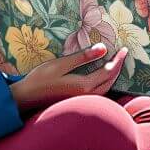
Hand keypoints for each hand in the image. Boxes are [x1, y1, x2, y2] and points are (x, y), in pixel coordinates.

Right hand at [9, 44, 127, 110]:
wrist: (25, 98)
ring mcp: (81, 101)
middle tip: (122, 54)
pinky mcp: (76, 101)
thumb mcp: (60, 64)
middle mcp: (86, 96)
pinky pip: (98, 92)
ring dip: (112, 76)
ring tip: (115, 63)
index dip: (118, 60)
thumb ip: (82, 57)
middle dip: (118, 68)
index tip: (124, 49)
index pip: (108, 72)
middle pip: (109, 81)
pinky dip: (104, 82)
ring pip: (105, 89)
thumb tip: (104, 49)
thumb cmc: (40, 79)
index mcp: (84, 86)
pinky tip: (102, 76)